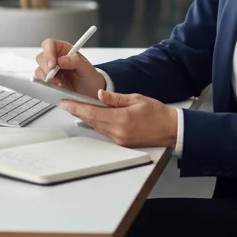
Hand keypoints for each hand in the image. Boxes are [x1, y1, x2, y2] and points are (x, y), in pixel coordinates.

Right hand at [34, 38, 106, 99]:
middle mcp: (55, 58)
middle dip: (47, 68)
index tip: (53, 64)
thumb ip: (75, 61)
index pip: (50, 44)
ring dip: (48, 78)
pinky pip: (40, 81)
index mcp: (64, 49)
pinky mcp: (48, 81)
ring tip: (60, 84)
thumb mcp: (86, 68)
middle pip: (41, 57)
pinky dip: (47, 85)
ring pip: (39, 70)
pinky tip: (57, 87)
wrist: (90, 91)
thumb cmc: (88, 76)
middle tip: (55, 77)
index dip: (48, 52)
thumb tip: (61, 60)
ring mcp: (50, 70)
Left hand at [61, 90, 178, 148]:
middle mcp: (118, 132)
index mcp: (122, 119)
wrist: (170, 129)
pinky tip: (94, 117)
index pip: (93, 112)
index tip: (66, 103)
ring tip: (77, 108)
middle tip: (67, 103)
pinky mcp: (122, 143)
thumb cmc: (157, 113)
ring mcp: (119, 139)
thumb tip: (100, 94)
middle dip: (78, 112)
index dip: (77, 107)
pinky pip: (104, 132)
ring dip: (87, 118)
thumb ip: (116, 98)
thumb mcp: (137, 99)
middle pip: (92, 121)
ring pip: (97, 127)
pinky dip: (97, 123)